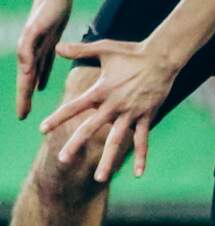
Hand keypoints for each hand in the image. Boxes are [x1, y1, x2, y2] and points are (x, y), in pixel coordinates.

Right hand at [16, 0, 71, 118]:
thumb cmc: (47, 10)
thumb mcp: (37, 29)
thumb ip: (27, 49)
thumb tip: (25, 71)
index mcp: (27, 53)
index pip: (25, 82)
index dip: (23, 98)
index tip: (21, 116)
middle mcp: (31, 53)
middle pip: (27, 81)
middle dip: (24, 98)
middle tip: (23, 116)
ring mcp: (40, 47)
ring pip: (35, 74)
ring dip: (31, 88)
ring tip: (29, 102)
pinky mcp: (50, 41)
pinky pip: (45, 63)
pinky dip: (43, 75)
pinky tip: (43, 84)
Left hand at [41, 37, 185, 180]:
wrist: (163, 56)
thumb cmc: (132, 52)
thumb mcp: (104, 48)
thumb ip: (80, 50)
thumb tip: (57, 47)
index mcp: (102, 90)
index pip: (75, 106)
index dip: (58, 117)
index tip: (42, 129)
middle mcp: (114, 104)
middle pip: (92, 128)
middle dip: (76, 144)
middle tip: (63, 159)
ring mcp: (131, 112)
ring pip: (117, 140)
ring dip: (108, 159)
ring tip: (99, 178)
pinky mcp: (146, 116)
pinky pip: (142, 139)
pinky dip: (141, 156)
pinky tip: (138, 173)